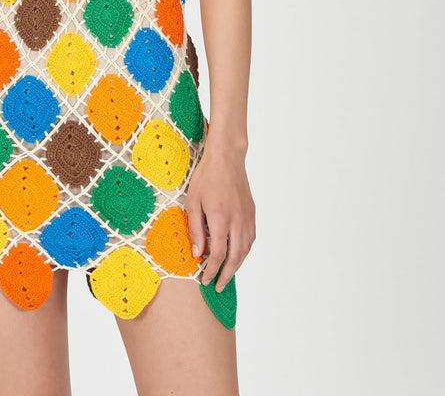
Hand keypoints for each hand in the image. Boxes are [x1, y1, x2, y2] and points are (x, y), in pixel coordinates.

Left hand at [184, 142, 255, 290]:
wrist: (227, 158)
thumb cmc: (206, 177)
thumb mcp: (193, 202)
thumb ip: (194, 229)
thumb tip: (197, 254)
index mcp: (220, 219)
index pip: (217, 255)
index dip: (211, 270)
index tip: (205, 280)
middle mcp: (237, 221)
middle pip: (235, 258)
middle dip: (226, 275)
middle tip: (218, 286)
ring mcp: (247, 217)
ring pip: (245, 250)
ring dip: (237, 265)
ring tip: (227, 274)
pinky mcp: (252, 213)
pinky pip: (250, 238)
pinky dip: (244, 251)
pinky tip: (237, 255)